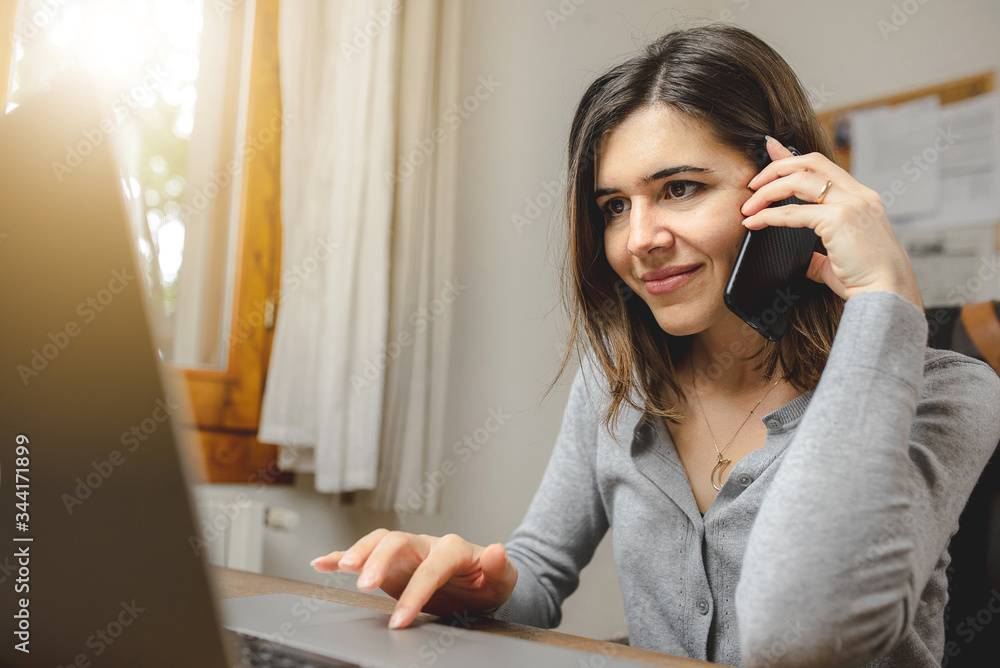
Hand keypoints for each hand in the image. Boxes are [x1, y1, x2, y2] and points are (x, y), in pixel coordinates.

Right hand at [310, 529, 516, 628]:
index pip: (431, 566)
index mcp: (452, 549)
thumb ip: (499, 567)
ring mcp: (407, 552)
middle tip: (365, 585)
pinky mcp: (392, 562)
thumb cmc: (489, 582)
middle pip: (398, 541)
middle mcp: (426, 545)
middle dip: (380, 561)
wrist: (481, 582)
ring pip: (379, 541)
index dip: (416, 591)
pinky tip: (322, 562)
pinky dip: (342, 555)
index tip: (400, 618)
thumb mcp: (502, 579)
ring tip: (341, 566)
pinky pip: (365, 553)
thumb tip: (498, 550)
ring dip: (359, 552)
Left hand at [740, 136, 923, 311]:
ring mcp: (851, 204)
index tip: (770, 147)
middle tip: (752, 184)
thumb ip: (821, 254)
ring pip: (798, 181)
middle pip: (809, 163)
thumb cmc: (868, 280)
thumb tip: (805, 258)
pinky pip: (793, 212)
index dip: (792, 155)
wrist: (889, 294)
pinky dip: (768, 216)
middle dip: (775, 168)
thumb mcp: (841, 260)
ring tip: (749, 206)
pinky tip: (754, 222)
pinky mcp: (839, 220)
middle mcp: (858, 195)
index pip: (822, 166)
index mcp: (862, 198)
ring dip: (767, 191)